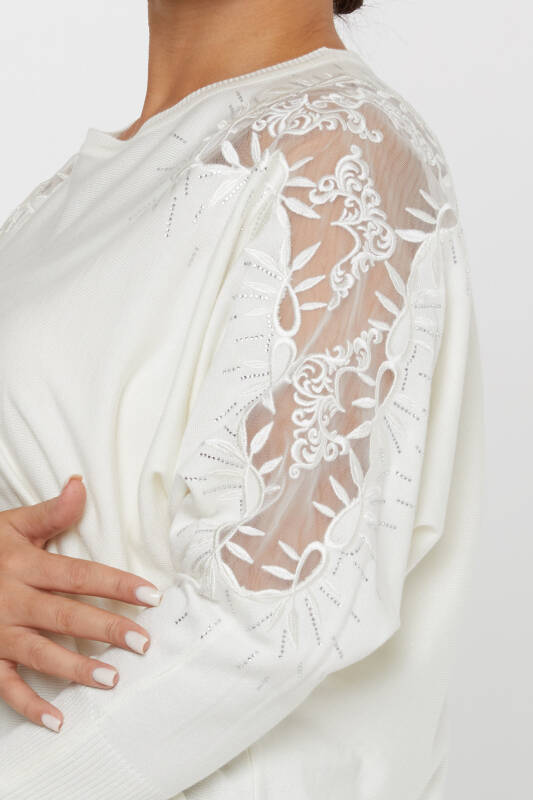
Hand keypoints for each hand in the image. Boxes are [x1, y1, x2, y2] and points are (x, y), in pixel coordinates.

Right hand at [0, 475, 161, 731]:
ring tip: (111, 680)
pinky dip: (30, 705)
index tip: (150, 595)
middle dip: (106, 629)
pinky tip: (57, 719)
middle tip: (142, 643)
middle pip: (66, 616)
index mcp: (26, 567)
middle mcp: (14, 602)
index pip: (79, 575)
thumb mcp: (11, 525)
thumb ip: (49, 512)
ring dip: (75, 669)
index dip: (116, 585)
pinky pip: (6, 686)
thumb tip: (80, 485)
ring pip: (40, 653)